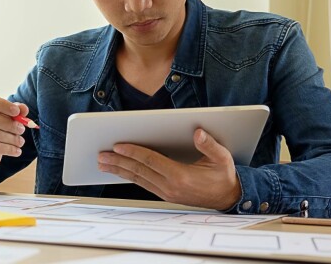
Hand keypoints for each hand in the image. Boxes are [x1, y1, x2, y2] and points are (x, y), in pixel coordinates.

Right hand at [0, 94, 28, 173]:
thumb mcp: (4, 116)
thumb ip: (15, 110)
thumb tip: (23, 109)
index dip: (4, 105)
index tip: (17, 112)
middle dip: (10, 124)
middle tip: (22, 129)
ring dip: (12, 138)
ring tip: (21, 141)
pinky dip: (8, 149)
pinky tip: (17, 151)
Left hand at [97, 128, 241, 210]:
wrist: (229, 198)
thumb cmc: (224, 176)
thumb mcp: (222, 158)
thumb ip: (209, 145)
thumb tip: (197, 132)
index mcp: (181, 176)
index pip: (151, 161)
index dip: (133, 152)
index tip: (117, 146)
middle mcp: (170, 187)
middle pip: (138, 171)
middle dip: (118, 162)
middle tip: (101, 155)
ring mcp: (167, 193)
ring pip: (137, 179)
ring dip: (119, 170)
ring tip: (103, 164)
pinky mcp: (166, 195)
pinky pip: (143, 184)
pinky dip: (129, 176)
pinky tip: (120, 171)